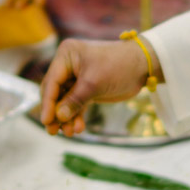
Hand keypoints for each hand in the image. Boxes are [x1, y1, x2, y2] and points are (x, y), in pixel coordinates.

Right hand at [40, 38, 155, 136]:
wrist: (143, 66)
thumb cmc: (118, 66)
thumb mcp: (94, 83)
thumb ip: (74, 100)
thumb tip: (58, 117)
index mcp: (67, 56)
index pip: (51, 81)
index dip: (48, 103)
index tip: (46, 120)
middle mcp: (69, 65)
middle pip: (55, 92)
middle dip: (55, 113)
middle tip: (53, 131)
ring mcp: (77, 77)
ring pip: (65, 101)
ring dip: (66, 117)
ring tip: (69, 133)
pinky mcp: (87, 88)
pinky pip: (76, 104)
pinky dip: (76, 116)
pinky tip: (78, 128)